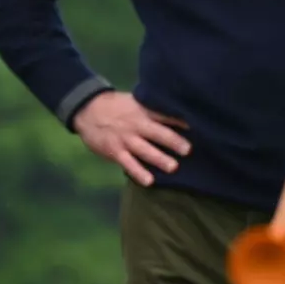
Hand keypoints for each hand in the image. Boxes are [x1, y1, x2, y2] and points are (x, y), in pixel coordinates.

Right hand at [72, 91, 190, 185]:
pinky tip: (149, 181)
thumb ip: (152, 108)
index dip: (180, 121)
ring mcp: (125, 139)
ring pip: (145, 150)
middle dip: (174, 142)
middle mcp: (136, 125)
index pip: (165, 115)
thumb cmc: (117, 106)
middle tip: (189, 150)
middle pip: (158, 133)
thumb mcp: (135, 101)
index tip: (196, 126)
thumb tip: (176, 111)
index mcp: (143, 111)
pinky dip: (138, 173)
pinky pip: (128, 164)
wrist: (88, 109)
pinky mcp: (115, 151)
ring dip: (160, 159)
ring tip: (173, 167)